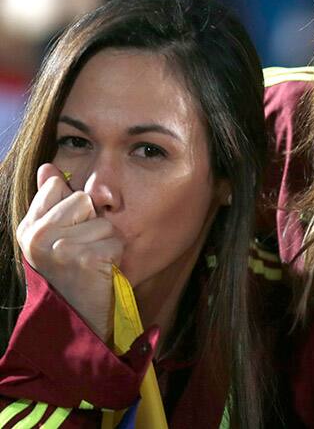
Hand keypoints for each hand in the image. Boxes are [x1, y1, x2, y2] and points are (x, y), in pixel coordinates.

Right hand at [16, 163, 122, 341]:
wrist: (77, 317)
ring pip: (103, 222)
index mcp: (28, 227)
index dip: (74, 208)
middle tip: (83, 251)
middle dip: (92, 223)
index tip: (69, 233)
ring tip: (91, 263)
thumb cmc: (71, 273)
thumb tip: (47, 166)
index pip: (57, 187)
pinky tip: (99, 272)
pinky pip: (114, 242)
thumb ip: (52, 201)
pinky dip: (114, 257)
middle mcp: (37, 236)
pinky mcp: (83, 259)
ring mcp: (58, 248)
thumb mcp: (55, 236)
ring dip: (105, 243)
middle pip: (83, 200)